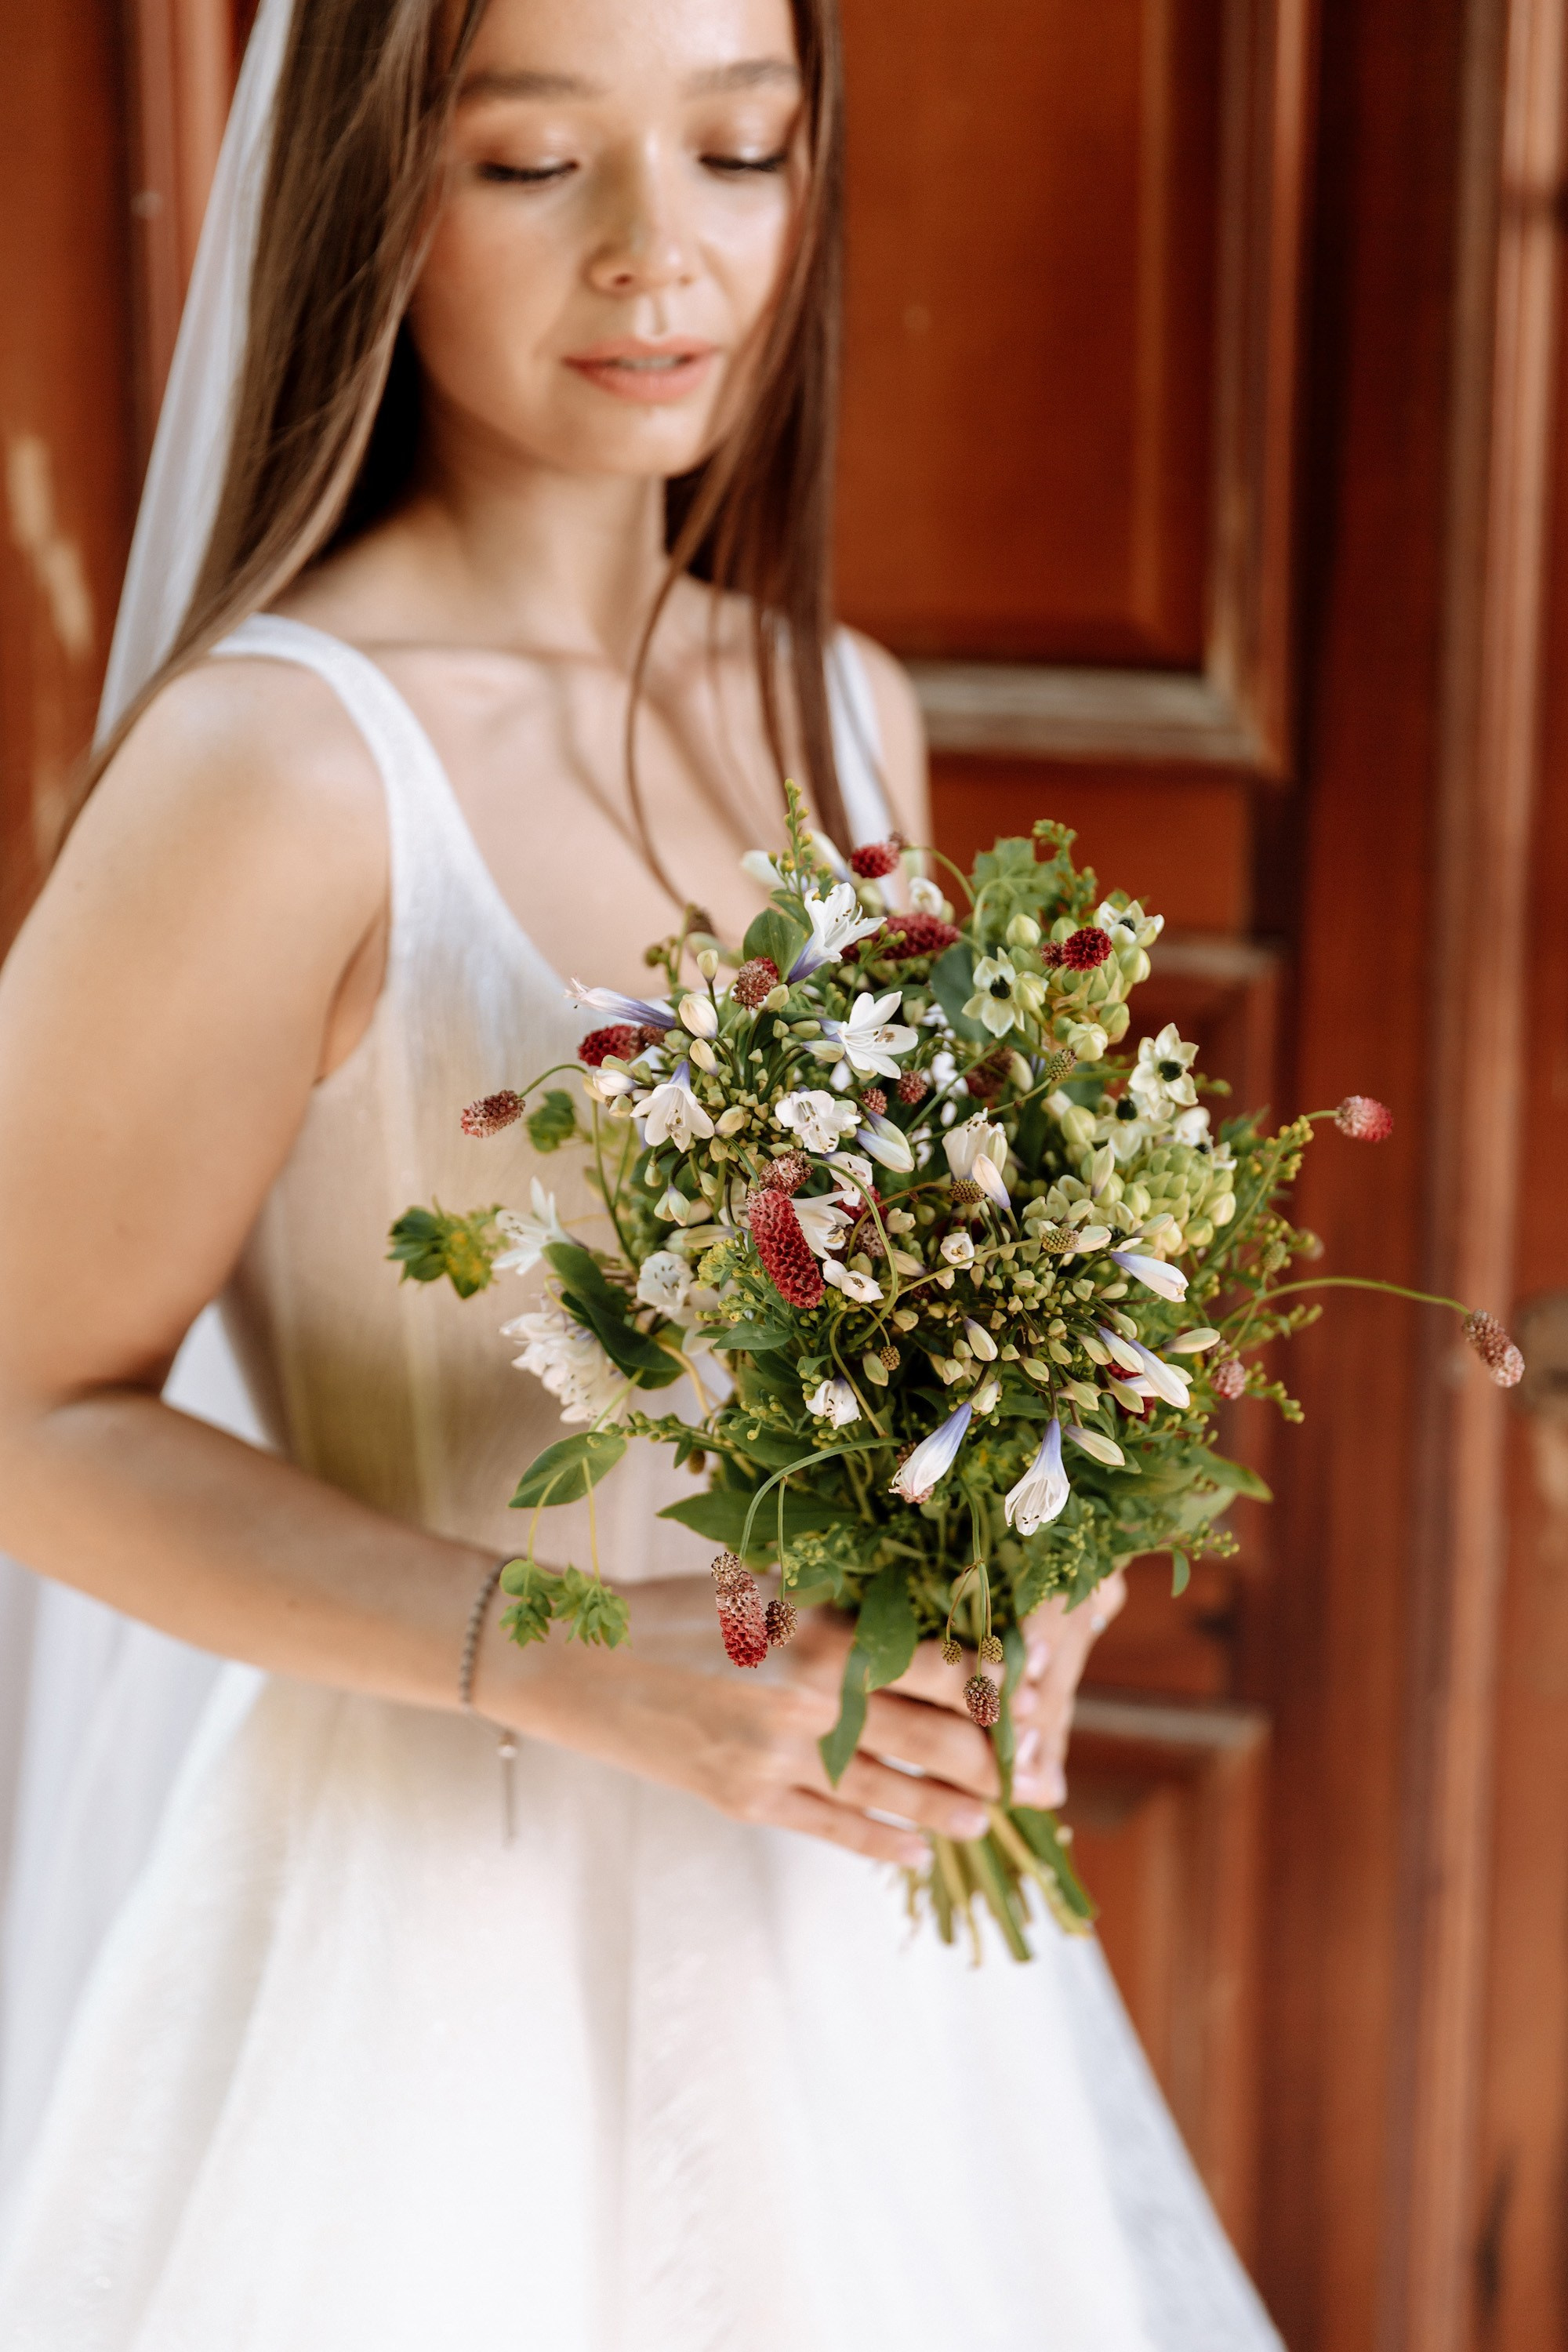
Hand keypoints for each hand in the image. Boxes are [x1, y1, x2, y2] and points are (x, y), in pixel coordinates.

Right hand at [483, 1570, 1126, 1866]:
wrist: (574, 1658)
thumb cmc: (675, 1608)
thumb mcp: (764, 1583)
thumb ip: (840, 1605)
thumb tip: (923, 1625)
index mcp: (821, 1632)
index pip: (939, 1664)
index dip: (996, 1684)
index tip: (1033, 1692)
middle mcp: (809, 1699)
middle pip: (935, 1739)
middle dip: (995, 1761)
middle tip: (1036, 1775)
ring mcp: (777, 1758)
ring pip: (894, 1794)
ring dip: (955, 1809)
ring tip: (989, 1816)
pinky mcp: (745, 1800)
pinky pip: (834, 1830)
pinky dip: (884, 1843)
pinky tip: (917, 1851)